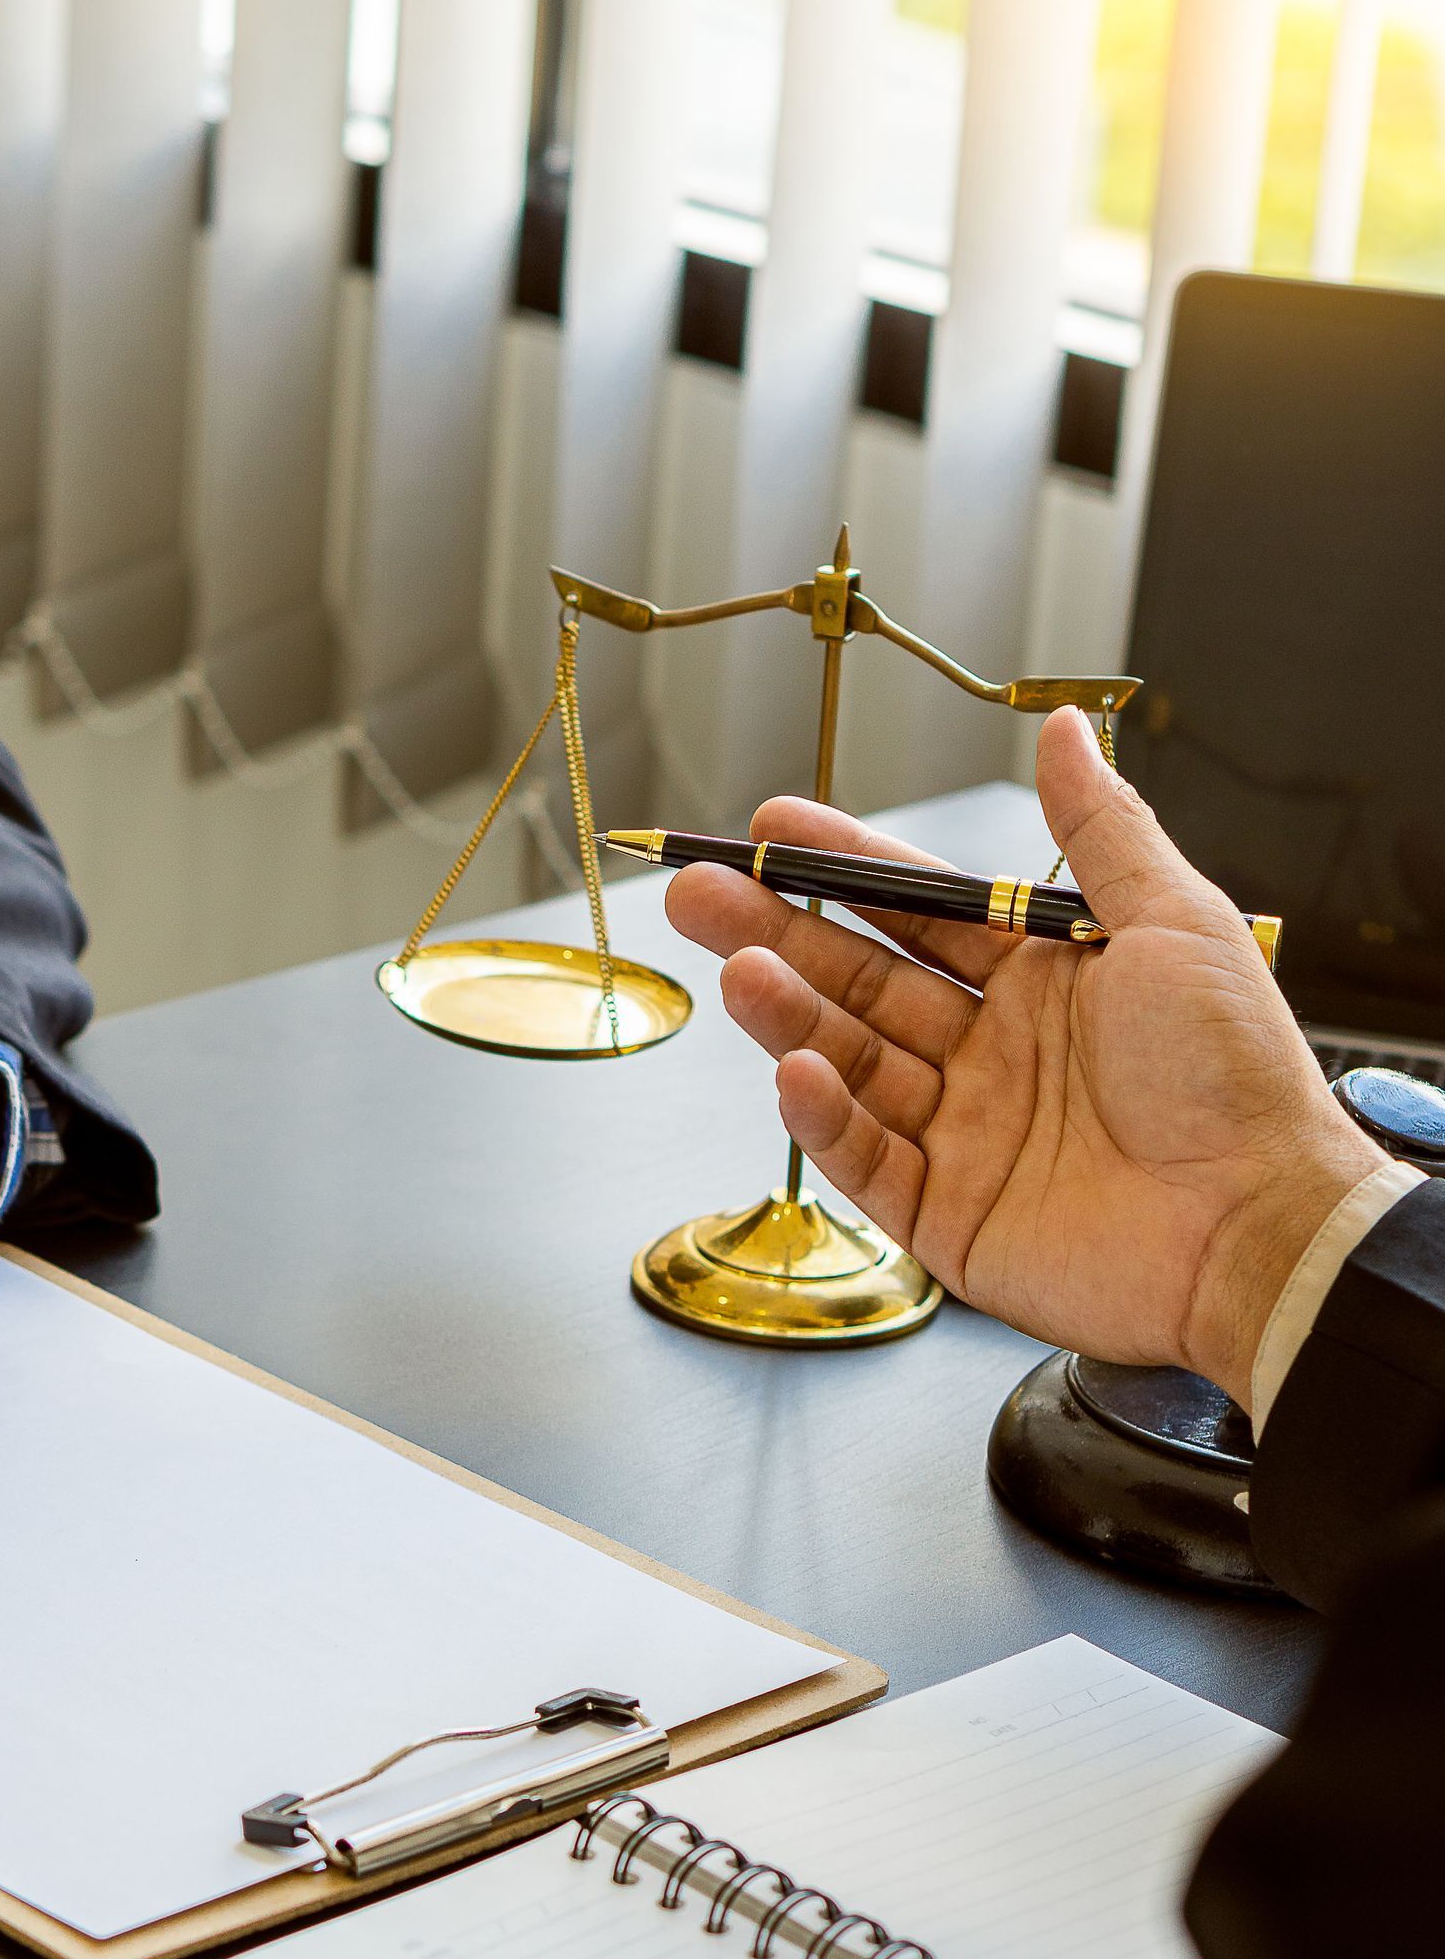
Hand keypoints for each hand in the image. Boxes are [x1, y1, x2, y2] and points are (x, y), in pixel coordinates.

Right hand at [666, 709, 1388, 1410]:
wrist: (1260, 1229)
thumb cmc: (1239, 1079)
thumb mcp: (1177, 924)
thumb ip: (1102, 828)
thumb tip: (1064, 729)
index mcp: (1047, 980)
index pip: (921, 910)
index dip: (845, 868)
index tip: (772, 826)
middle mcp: (997, 1054)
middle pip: (862, 981)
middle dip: (778, 933)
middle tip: (699, 893)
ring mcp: (967, 1135)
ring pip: (852, 1063)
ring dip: (789, 1016)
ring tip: (735, 970)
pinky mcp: (948, 1217)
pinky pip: (866, 1160)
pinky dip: (824, 1118)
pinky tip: (795, 1070)